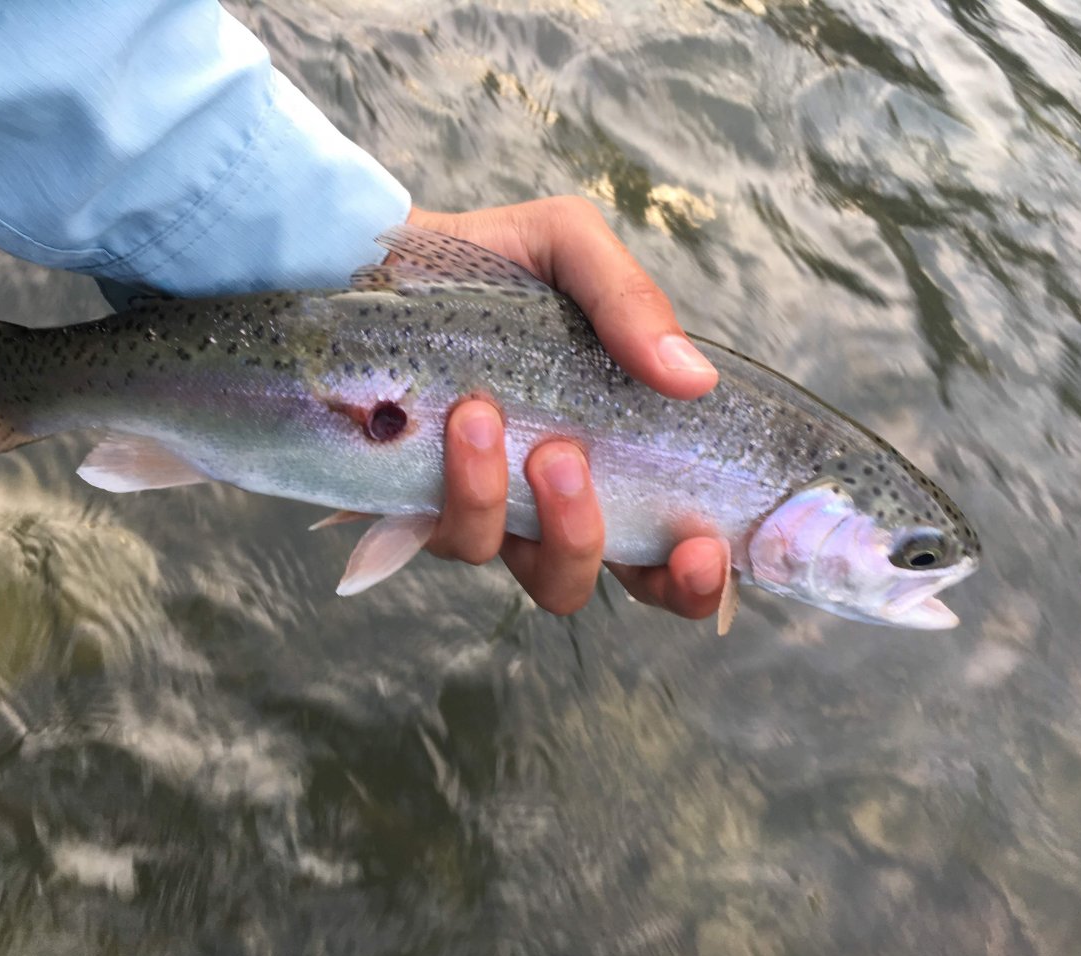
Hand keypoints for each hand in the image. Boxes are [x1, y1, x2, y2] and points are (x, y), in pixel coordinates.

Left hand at [409, 198, 727, 619]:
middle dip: (580, 542)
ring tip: (483, 415)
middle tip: (563, 461)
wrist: (379, 254)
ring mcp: (478, 507)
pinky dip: (455, 484)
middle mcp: (541, 501)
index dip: (691, 579)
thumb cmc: (489, 264)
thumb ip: (631, 303)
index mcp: (605, 459)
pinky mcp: (415, 504)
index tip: (701, 549)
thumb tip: (694, 380)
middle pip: (576, 581)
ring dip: (499, 497)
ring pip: (500, 561)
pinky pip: (441, 534)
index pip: (662, 554)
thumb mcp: (568, 249)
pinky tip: (453, 422)